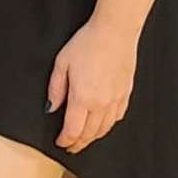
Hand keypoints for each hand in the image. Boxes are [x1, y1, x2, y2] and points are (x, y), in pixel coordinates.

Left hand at [46, 17, 137, 153]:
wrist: (115, 31)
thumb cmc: (88, 43)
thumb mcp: (62, 63)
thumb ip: (55, 89)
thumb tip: (51, 108)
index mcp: (82, 98)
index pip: (73, 130)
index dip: (65, 140)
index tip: (60, 143)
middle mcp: (101, 103)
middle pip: (89, 134)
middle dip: (78, 143)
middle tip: (71, 147)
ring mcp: (116, 99)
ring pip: (105, 129)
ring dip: (93, 138)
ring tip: (85, 140)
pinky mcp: (125, 93)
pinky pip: (117, 117)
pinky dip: (108, 125)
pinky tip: (103, 125)